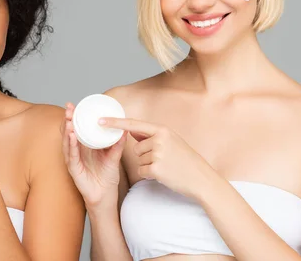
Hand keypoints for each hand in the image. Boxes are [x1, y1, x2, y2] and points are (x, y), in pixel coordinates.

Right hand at [61, 103, 126, 210]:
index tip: (73, 105)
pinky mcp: (74, 169)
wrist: (105, 195)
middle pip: (69, 132)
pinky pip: (71, 155)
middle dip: (68, 119)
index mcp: (84, 146)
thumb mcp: (113, 156)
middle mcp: (76, 151)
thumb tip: (125, 129)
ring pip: (67, 142)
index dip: (74, 117)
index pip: (77, 128)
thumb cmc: (107, 176)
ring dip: (67, 130)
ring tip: (69, 119)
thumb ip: (117, 144)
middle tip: (69, 108)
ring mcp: (73, 159)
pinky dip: (71, 145)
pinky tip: (71, 136)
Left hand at [100, 117, 215, 199]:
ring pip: (139, 160)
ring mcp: (158, 153)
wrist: (201, 178)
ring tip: (166, 166)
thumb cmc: (186, 160)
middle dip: (146, 155)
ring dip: (149, 165)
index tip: (99, 121)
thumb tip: (130, 130)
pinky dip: (149, 175)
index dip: (115, 122)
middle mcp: (159, 139)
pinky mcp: (156, 168)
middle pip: (136, 147)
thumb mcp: (171, 141)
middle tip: (164, 160)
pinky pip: (142, 171)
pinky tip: (164, 174)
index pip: (133, 124)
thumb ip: (151, 135)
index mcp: (162, 129)